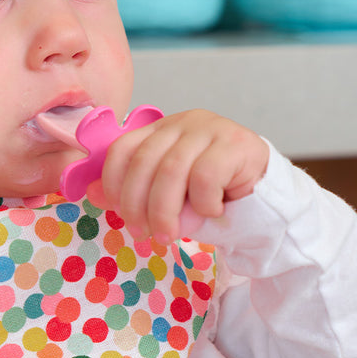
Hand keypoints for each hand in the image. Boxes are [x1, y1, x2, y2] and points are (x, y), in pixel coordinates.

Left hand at [87, 109, 269, 243]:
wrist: (264, 197)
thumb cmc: (208, 195)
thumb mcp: (165, 195)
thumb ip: (132, 191)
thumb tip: (92, 195)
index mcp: (159, 130)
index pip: (122, 149)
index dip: (114, 183)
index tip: (121, 214)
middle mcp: (182, 122)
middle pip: (144, 161)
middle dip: (138, 204)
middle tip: (144, 234)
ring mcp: (210, 128)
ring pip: (173, 170)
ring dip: (165, 210)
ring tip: (169, 235)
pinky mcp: (237, 143)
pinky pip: (207, 176)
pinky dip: (203, 202)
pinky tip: (211, 211)